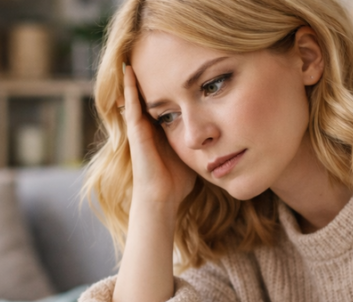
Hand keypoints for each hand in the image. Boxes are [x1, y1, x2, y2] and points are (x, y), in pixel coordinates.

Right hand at [121, 64, 196, 213]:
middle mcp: (146, 126)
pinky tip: (129, 71)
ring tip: (133, 54)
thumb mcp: (193, 151)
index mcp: (159, 129)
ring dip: (134, 76)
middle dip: (149, 74)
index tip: (171, 64)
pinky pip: (131, 105)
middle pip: (147, 94)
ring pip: (135, 96)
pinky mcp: (135, 133)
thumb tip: (222, 131)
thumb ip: (201, 138)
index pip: (161, 99)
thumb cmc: (178, 181)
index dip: (166, 83)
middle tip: (149, 52)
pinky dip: (129, 88)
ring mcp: (138, 128)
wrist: (162, 199)